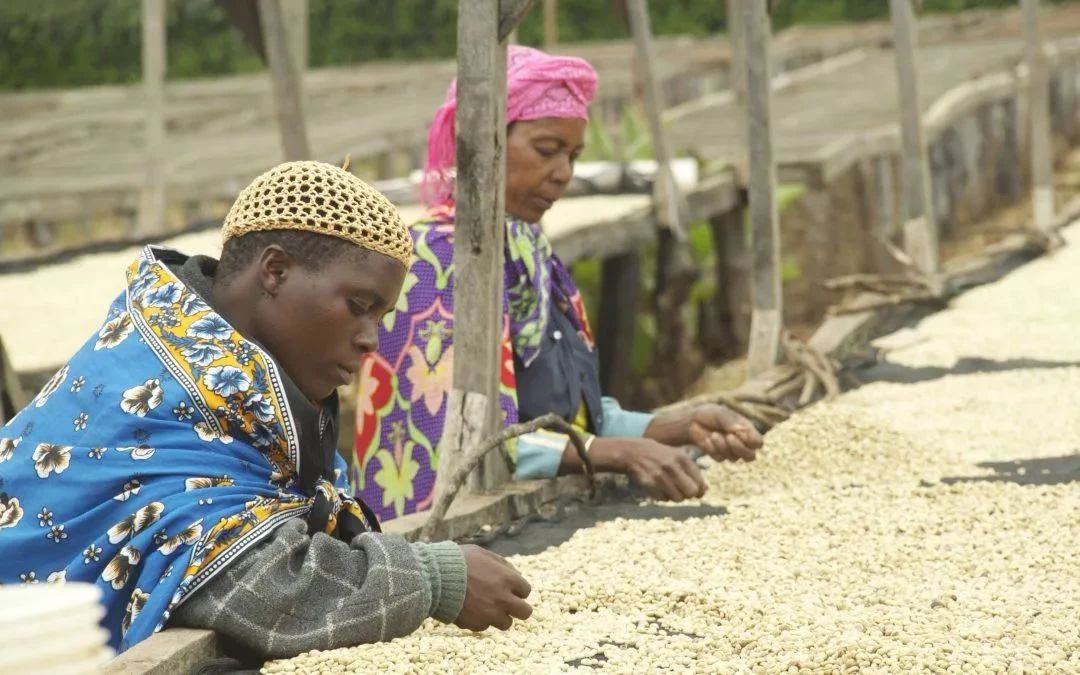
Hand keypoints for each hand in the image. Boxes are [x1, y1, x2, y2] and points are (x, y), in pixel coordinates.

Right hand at [454, 545, 532, 631]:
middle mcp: (503, 598)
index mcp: (507, 579)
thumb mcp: (482, 554)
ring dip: (498, 616)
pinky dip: (479, 620)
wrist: (434, 577)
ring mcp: (490, 614)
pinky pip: (484, 627)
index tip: (508, 588)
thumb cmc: (457, 561)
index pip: (525, 590)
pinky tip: (469, 610)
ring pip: (506, 624)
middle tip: (506, 604)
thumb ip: (502, 564)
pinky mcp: (476, 624)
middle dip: (517, 609)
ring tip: (485, 608)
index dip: (517, 589)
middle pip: (525, 612)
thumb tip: (516, 574)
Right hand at [591, 437, 707, 501]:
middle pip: (690, 492)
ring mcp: (659, 475)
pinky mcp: (649, 484)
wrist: (632, 452)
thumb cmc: (659, 455)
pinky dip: (663, 496)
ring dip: (675, 496)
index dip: (699, 489)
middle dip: (688, 494)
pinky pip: (663, 499)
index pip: (699, 481)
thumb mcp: (677, 456)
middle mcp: (671, 466)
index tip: (695, 489)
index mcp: (681, 457)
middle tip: (683, 491)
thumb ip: (692, 471)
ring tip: (670, 488)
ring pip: (677, 498)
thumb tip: (706, 490)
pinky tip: (659, 487)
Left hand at [687, 404, 762, 461]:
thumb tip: (743, 431)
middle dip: (739, 448)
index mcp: (747, 431)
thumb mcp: (721, 414)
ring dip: (723, 447)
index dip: (753, 442)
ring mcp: (730, 451)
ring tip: (713, 434)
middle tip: (728, 436)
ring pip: (734, 458)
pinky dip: (713, 449)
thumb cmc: (711, 414)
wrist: (693, 420)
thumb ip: (732, 422)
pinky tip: (707, 440)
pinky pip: (720, 459)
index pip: (758, 443)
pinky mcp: (719, 456)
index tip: (741, 433)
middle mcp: (742, 443)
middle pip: (750, 456)